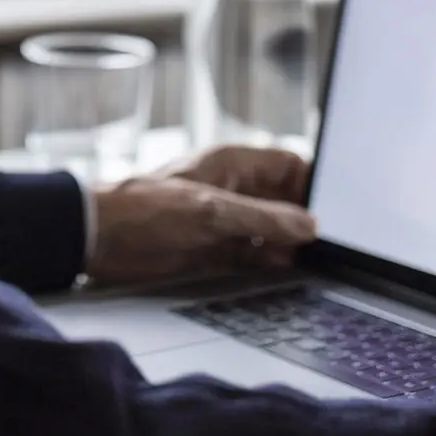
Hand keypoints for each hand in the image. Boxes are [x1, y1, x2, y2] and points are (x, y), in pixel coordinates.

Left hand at [86, 145, 316, 286]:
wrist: (95, 238)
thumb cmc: (143, 211)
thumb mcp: (211, 213)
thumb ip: (262, 219)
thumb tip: (309, 225)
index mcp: (232, 164)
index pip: (289, 164)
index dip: (314, 183)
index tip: (340, 208)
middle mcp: (232, 189)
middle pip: (284, 200)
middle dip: (307, 218)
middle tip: (336, 241)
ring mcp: (223, 220)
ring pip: (270, 230)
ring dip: (291, 244)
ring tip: (320, 260)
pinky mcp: (211, 249)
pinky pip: (252, 254)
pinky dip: (270, 262)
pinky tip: (289, 272)